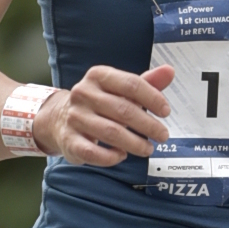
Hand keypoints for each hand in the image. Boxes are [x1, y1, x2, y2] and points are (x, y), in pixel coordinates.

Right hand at [39, 63, 172, 164]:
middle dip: (148, 125)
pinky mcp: (69, 140)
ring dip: (134, 143)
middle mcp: (83, 93)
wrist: (59, 118)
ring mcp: (75, 117)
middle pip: (123, 109)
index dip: (153, 98)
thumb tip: (169, 71)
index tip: (166, 112)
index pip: (131, 84)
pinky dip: (111, 157)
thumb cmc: (99, 103)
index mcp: (98, 76)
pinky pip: (93, 152)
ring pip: (111, 132)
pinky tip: (122, 155)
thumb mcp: (120, 89)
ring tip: (148, 148)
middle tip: (162, 135)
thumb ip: (146, 82)